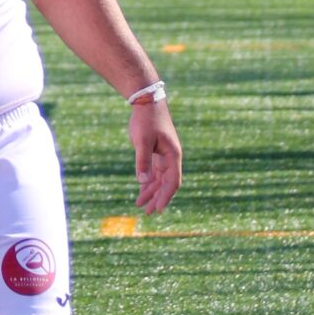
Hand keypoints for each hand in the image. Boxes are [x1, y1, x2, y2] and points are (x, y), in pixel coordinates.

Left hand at [130, 97, 180, 214]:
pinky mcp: (156, 153)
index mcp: (173, 155)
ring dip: (151, 192)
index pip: (173, 181)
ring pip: (160, 179)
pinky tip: (141, 191)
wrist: (146, 102)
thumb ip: (142, 161)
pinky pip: (154, 172)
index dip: (166, 196)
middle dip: (157, 198)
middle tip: (148, 212)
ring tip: (141, 205)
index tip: (158, 209)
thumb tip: (142, 182)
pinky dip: (148, 182)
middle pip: (167, 183)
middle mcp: (171, 157)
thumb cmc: (146, 120)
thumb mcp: (142, 141)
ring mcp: (164, 155)